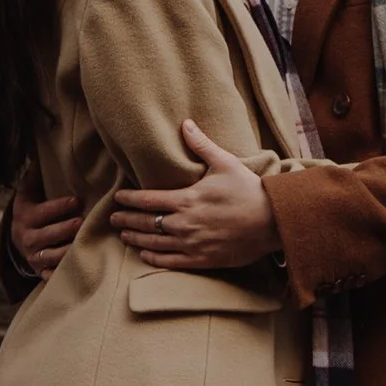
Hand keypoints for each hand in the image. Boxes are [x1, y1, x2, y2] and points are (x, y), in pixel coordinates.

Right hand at [9, 185, 83, 278]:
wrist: (18, 239)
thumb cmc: (30, 210)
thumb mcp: (27, 193)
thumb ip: (34, 176)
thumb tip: (41, 153)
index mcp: (25, 217)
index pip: (43, 212)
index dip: (60, 206)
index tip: (77, 200)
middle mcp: (27, 238)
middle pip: (48, 235)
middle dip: (65, 229)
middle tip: (83, 222)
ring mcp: (34, 257)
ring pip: (52, 256)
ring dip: (68, 251)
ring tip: (85, 243)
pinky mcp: (41, 271)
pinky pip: (52, 274)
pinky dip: (64, 272)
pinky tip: (80, 267)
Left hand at [108, 120, 280, 272]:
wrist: (272, 221)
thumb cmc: (249, 190)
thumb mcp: (225, 163)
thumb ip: (201, 145)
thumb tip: (185, 124)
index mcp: (187, 199)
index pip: (147, 200)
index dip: (129, 199)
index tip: (117, 198)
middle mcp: (184, 223)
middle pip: (146, 222)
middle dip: (126, 219)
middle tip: (113, 218)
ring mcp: (192, 244)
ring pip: (154, 243)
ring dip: (135, 238)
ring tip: (124, 234)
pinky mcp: (201, 259)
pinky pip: (170, 262)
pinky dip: (153, 258)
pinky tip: (145, 254)